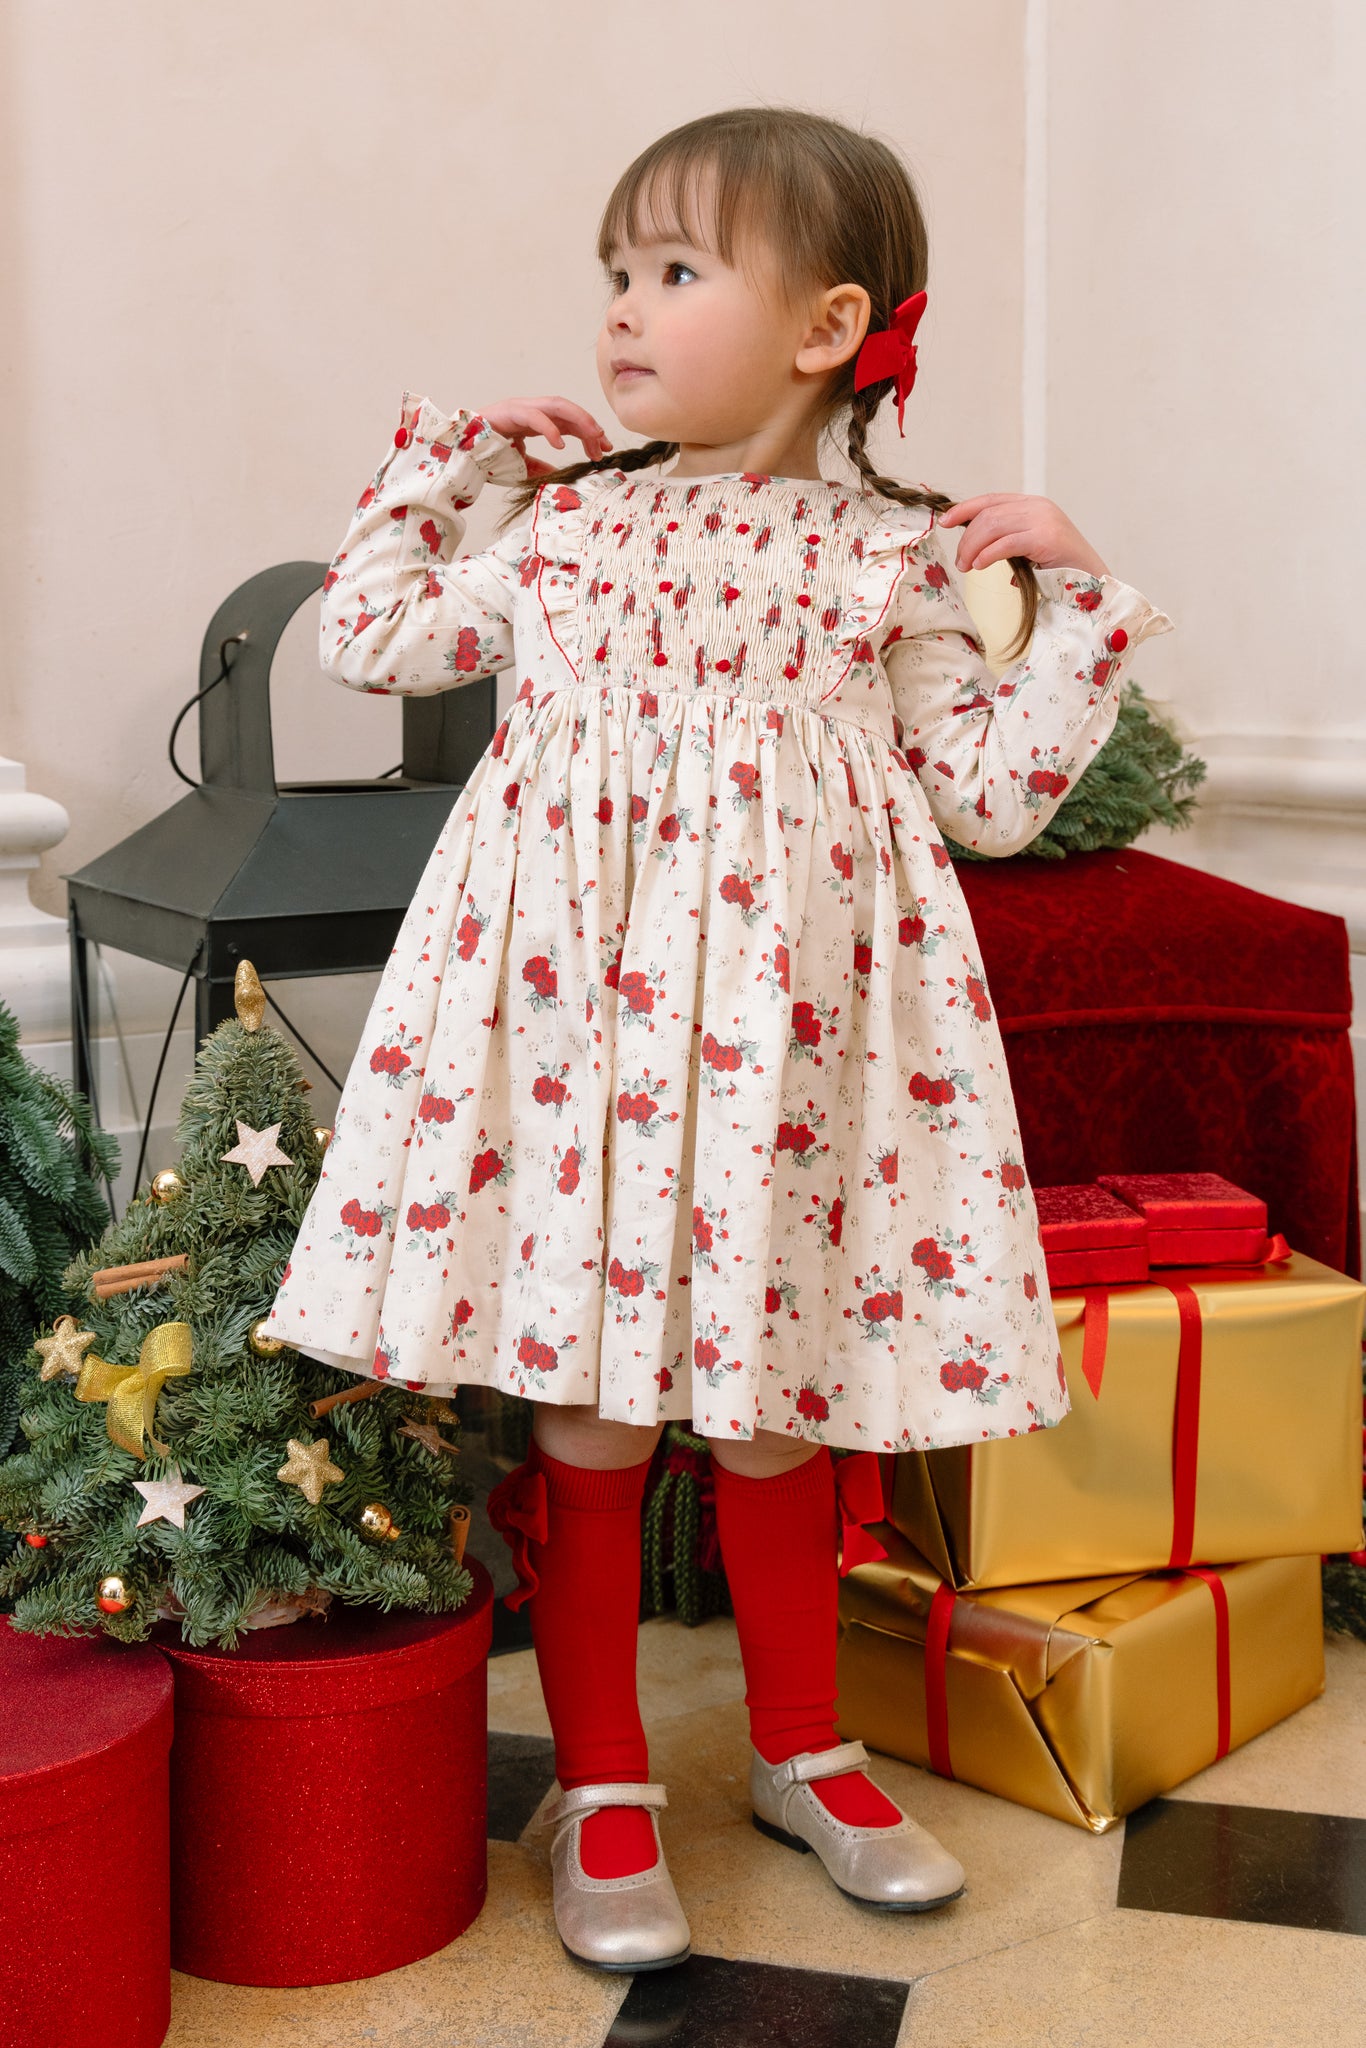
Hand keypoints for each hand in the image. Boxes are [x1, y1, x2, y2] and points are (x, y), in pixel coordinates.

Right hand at [481, 396, 612, 475]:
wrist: (459, 455)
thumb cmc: (486, 458)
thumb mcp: (521, 466)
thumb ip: (540, 467)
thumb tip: (558, 474)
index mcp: (534, 421)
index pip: (568, 421)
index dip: (588, 432)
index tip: (604, 449)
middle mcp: (530, 410)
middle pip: (567, 410)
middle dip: (589, 424)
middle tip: (604, 444)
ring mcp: (519, 408)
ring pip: (556, 406)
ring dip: (578, 420)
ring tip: (593, 438)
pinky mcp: (508, 413)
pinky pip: (534, 417)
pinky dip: (550, 429)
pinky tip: (561, 444)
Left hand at [940, 494, 1108, 577]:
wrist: (1092, 580)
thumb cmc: (1059, 568)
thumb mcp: (1029, 546)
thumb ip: (1007, 537)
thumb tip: (974, 546)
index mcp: (1033, 504)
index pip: (991, 500)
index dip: (964, 509)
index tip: (944, 522)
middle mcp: (1038, 506)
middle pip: (988, 514)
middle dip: (967, 538)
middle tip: (960, 561)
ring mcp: (1044, 520)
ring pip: (993, 526)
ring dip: (973, 547)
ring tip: (966, 566)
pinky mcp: (1046, 538)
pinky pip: (1006, 543)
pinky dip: (987, 554)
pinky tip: (980, 566)